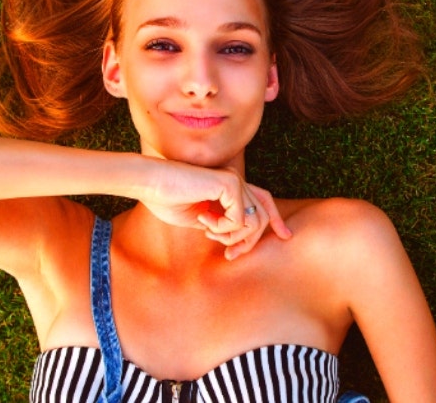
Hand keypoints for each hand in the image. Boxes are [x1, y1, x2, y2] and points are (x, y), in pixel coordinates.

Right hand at [140, 160, 291, 258]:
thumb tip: (236, 239)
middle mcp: (237, 181)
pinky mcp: (230, 183)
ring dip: (231, 236)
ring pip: (254, 222)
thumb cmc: (166, 200)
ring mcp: (235, 180)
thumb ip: (220, 226)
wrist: (150, 183)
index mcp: (230, 187)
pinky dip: (222, 228)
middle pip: (263, 217)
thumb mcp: (199, 220)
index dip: (276, 219)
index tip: (286, 237)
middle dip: (250, 242)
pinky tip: (203, 220)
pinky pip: (239, 219)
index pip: (264, 201)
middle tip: (229, 255)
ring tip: (208, 232)